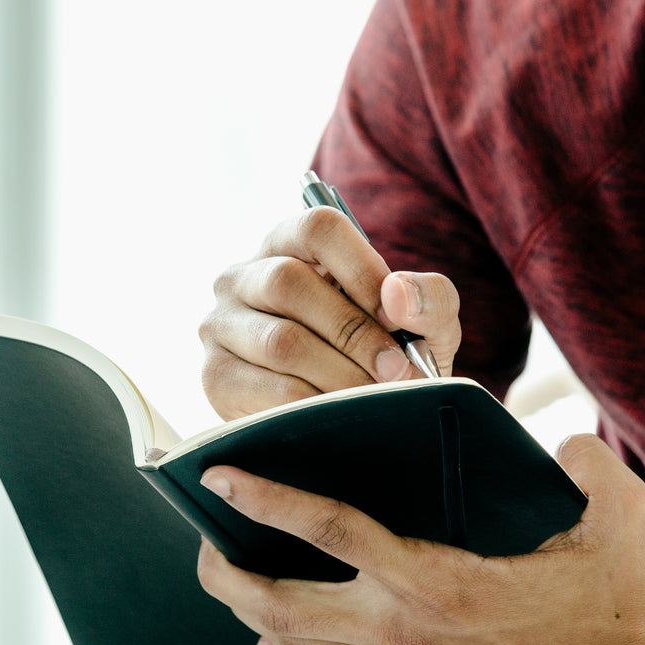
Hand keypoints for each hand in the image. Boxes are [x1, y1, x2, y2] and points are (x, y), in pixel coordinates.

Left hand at [195, 434, 644, 644]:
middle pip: (279, 602)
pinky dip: (289, 644)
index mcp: (439, 579)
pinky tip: (277, 626)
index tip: (218, 474)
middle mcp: (404, 626)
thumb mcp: (620, 521)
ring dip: (248, 608)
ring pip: (294, 644)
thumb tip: (557, 443)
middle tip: (200, 539)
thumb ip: (584, 466)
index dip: (267, 498)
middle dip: (224, 570)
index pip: (330, 530)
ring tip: (224, 575)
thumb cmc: (621, 608)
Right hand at [199, 206, 460, 419]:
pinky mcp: (216, 376)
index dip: (361, 268)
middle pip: (289, 283)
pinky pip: (270, 391)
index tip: (396, 316)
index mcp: (289, 242)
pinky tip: (345, 417)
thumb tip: (397, 294)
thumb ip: (429, 299)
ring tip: (378, 397)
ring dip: (341, 374)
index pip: (317, 228)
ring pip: (281, 341)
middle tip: (397, 370)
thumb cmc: (383, 353)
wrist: (348, 416)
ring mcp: (221, 325)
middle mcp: (242, 276)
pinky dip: (318, 406)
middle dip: (354, 332)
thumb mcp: (420, 323)